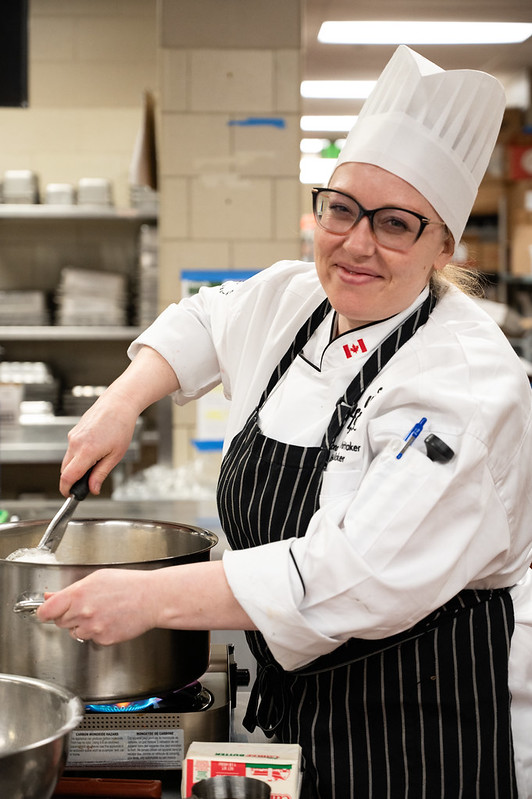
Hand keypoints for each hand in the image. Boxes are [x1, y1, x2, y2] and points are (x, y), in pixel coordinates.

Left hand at [36, 561, 254, 643]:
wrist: (152, 598)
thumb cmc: (129, 585)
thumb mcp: (97, 579)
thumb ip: (70, 590)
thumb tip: (50, 596)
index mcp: (78, 594)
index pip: (46, 611)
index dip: (45, 612)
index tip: (47, 611)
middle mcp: (83, 613)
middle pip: (59, 622)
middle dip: (68, 615)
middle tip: (85, 606)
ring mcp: (93, 628)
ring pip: (75, 632)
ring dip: (82, 625)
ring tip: (101, 612)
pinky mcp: (103, 639)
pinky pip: (92, 639)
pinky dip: (97, 632)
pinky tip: (110, 620)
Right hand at [60, 392, 137, 496]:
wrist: (119, 403)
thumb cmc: (121, 426)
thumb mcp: (115, 455)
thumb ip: (101, 473)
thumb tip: (93, 489)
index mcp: (86, 451)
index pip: (67, 477)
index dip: (66, 490)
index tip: (69, 496)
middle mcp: (75, 443)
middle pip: (65, 470)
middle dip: (73, 479)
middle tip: (88, 482)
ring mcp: (73, 436)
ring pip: (68, 459)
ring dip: (76, 466)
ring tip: (98, 461)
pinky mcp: (73, 432)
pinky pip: (71, 449)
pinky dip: (78, 455)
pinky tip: (95, 449)